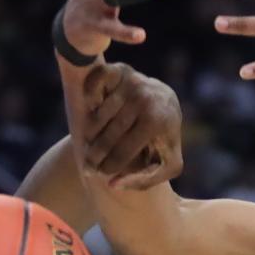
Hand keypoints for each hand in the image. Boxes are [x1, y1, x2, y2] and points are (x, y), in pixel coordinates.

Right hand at [81, 63, 183, 187]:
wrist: (166, 103)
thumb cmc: (163, 139)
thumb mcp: (166, 165)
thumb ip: (144, 180)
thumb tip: (113, 184)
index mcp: (156, 122)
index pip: (124, 150)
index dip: (109, 166)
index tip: (100, 175)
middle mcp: (145, 98)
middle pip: (109, 134)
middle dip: (96, 154)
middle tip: (87, 165)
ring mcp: (132, 81)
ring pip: (99, 114)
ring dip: (90, 132)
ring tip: (89, 144)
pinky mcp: (120, 69)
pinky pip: (94, 85)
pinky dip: (89, 98)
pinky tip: (93, 112)